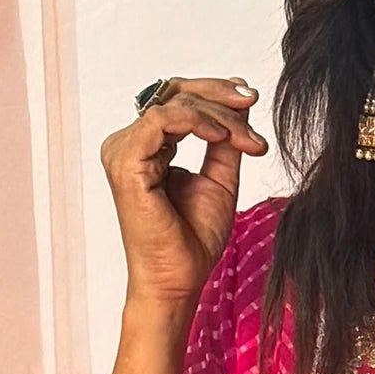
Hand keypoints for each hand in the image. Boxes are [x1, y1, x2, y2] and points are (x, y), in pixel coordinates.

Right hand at [100, 76, 267, 322]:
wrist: (179, 280)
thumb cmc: (193, 241)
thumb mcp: (220, 178)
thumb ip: (226, 140)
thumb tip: (241, 100)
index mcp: (147, 146)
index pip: (178, 100)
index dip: (215, 93)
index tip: (250, 98)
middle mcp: (129, 144)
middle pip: (173, 93)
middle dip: (218, 93)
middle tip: (250, 100)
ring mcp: (123, 150)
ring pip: (173, 104)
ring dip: (216, 114)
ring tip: (245, 138)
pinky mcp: (126, 161)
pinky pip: (162, 120)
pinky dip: (196, 121)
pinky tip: (221, 136)